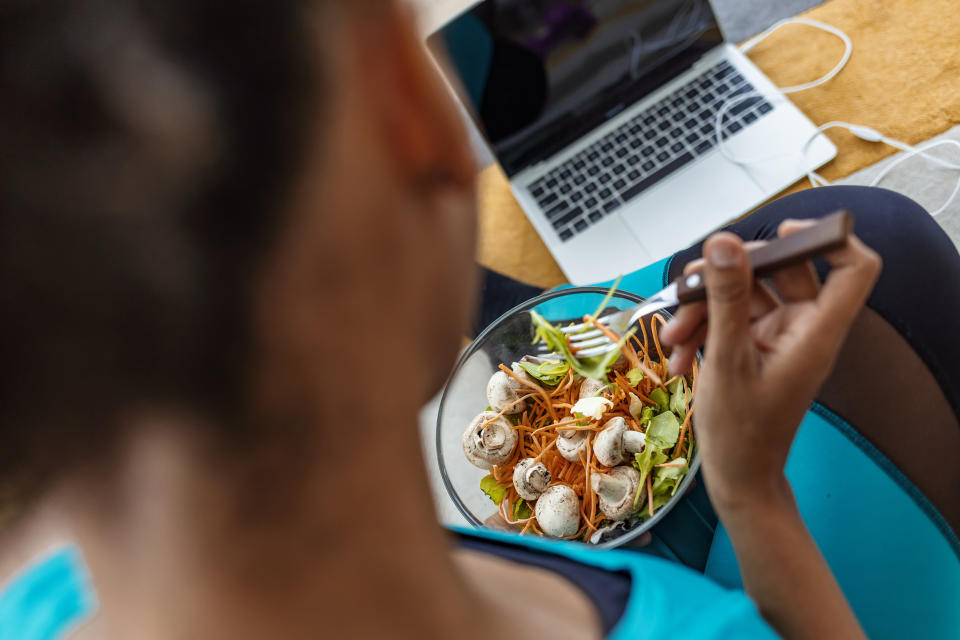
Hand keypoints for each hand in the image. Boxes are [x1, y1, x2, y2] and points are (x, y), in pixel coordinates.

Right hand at [661, 220, 880, 512]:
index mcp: (816, 330)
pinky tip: (678, 357)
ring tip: (672, 339)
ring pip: (742, 293)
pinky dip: (700, 329)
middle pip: (779, 271)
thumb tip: (725, 242)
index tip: (781, 230)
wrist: (736, 478)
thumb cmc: (741, 432)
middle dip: (727, 277)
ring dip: (701, 309)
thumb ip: (727, 299)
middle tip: (689, 287)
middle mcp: (802, 327)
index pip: (853, 267)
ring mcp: (777, 335)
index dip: (826, 239)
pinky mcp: (753, 345)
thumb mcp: (728, 360)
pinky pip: (728, 317)